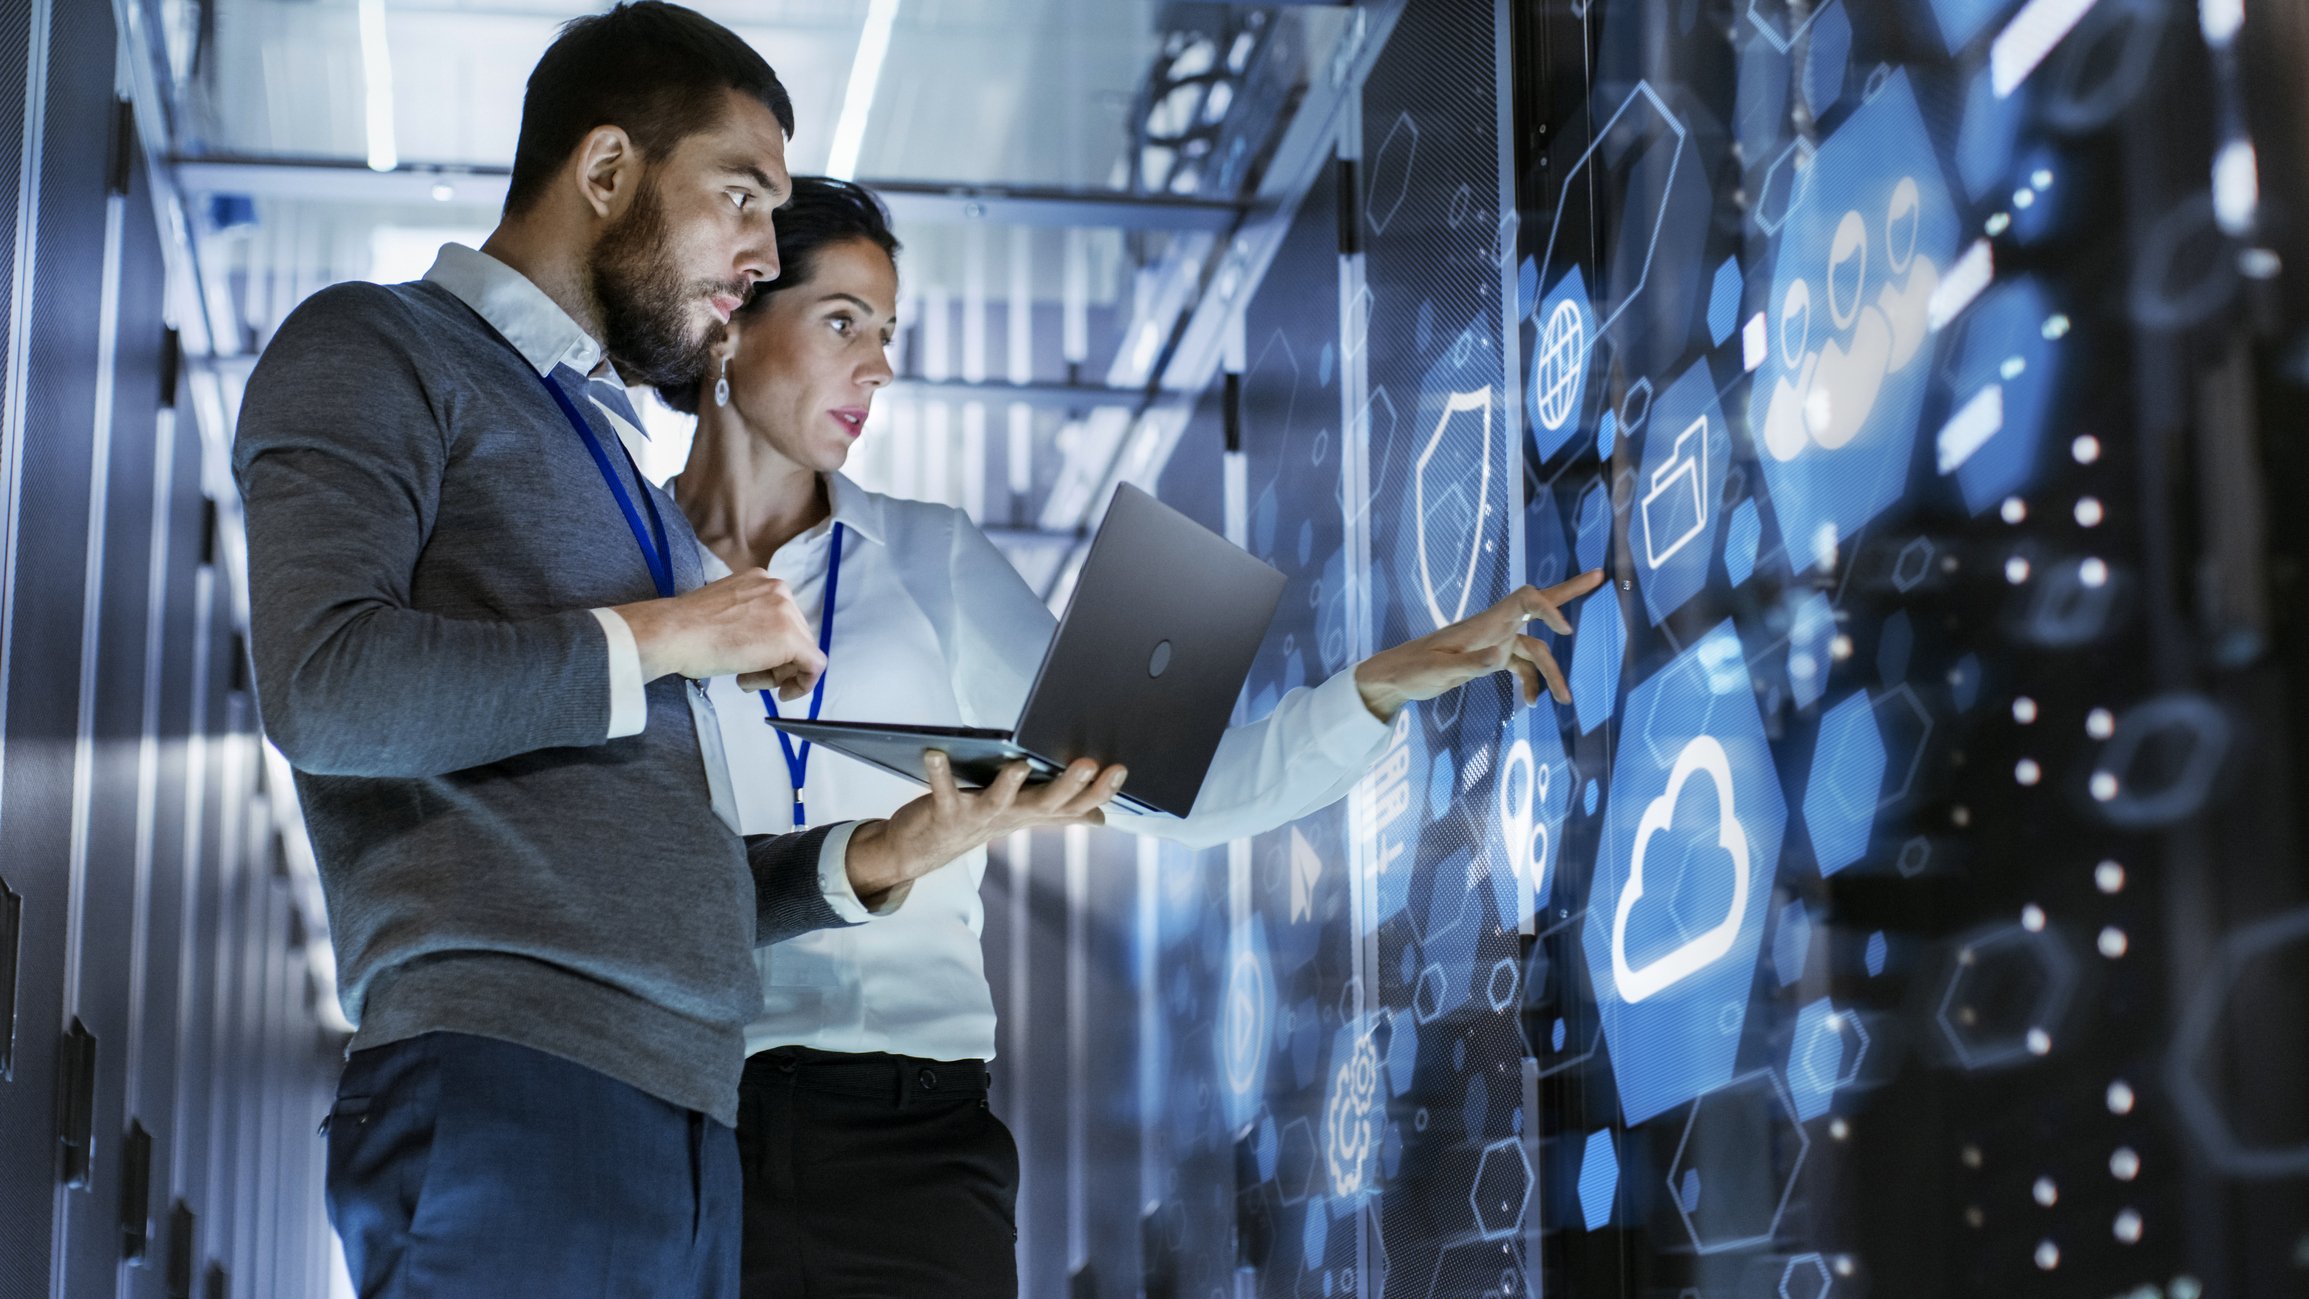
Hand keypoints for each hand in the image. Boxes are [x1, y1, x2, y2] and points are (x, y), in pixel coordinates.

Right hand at [611, 569, 825, 699]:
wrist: (674, 633)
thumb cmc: (686, 629)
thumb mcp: (725, 612)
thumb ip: (748, 620)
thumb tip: (761, 642)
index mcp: (761, 580)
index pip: (781, 619)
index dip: (771, 647)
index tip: (754, 662)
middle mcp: (779, 589)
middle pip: (795, 634)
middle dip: (776, 662)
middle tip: (748, 676)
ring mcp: (787, 611)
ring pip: (802, 651)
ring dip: (778, 673)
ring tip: (746, 679)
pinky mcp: (791, 638)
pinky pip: (814, 665)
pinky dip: (803, 683)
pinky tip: (783, 693)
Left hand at [842, 752, 1127, 905]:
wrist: (923, 850)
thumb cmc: (977, 822)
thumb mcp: (1022, 816)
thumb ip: (1060, 813)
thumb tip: (1101, 817)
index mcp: (1031, 813)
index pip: (1074, 805)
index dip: (1099, 791)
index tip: (1120, 769)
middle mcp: (1010, 817)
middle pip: (1046, 804)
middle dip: (1069, 786)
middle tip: (1088, 763)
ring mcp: (978, 817)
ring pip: (999, 802)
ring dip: (1009, 785)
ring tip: (1019, 764)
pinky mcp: (945, 812)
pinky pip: (942, 791)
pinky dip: (939, 773)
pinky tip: (935, 752)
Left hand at [1353, 570, 1607, 718]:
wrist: (1395, 676)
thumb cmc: (1413, 671)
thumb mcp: (1438, 672)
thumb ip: (1470, 665)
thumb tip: (1500, 659)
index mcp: (1484, 623)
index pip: (1525, 599)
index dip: (1548, 608)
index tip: (1565, 632)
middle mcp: (1494, 627)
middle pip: (1538, 604)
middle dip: (1570, 591)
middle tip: (1601, 575)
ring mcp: (1494, 641)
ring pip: (1535, 650)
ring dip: (1552, 673)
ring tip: (1565, 701)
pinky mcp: (1490, 657)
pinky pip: (1521, 666)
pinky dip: (1530, 683)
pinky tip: (1530, 704)